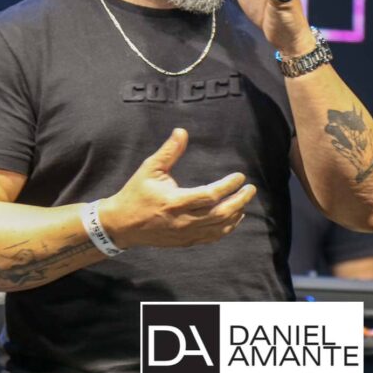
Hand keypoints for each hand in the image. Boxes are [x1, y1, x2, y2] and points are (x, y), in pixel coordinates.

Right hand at [98, 128, 255, 248]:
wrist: (122, 224)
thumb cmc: (136, 193)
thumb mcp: (149, 168)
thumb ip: (169, 151)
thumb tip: (182, 131)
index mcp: (175, 202)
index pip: (210, 195)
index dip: (228, 186)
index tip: (239, 176)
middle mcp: (183, 220)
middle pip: (221, 214)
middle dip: (240, 201)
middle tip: (251, 189)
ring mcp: (185, 234)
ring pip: (219, 228)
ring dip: (236, 214)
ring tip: (244, 201)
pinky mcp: (184, 241)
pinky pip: (211, 238)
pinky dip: (226, 229)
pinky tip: (234, 218)